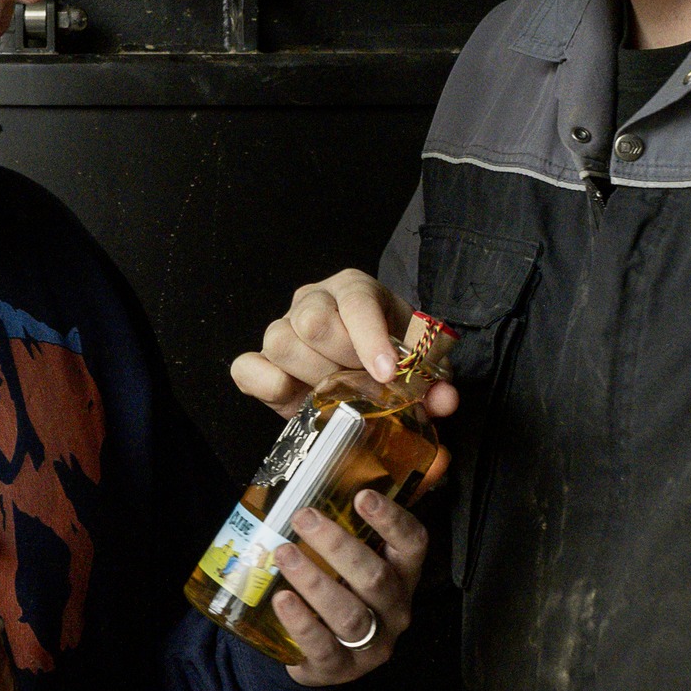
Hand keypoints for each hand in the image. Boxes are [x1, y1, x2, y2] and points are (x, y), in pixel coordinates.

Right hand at [232, 269, 459, 420]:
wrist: (363, 368)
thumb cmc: (392, 357)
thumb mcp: (423, 364)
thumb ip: (437, 380)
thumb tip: (444, 400)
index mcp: (356, 289)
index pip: (357, 302)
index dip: (370, 338)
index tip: (386, 374)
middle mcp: (313, 300)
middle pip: (313, 320)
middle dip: (341, 361)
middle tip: (362, 386)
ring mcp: (281, 328)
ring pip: (280, 341)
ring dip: (311, 377)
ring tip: (335, 394)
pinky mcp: (259, 359)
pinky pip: (246, 367)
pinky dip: (266, 384)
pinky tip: (294, 399)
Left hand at [269, 489, 428, 685]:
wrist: (324, 654)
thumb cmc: (342, 588)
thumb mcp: (358, 554)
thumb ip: (365, 512)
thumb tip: (396, 454)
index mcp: (403, 573)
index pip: (412, 544)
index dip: (392, 520)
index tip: (362, 496)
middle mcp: (395, 608)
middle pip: (375, 578)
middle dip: (338, 545)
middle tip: (303, 517)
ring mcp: (372, 643)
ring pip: (351, 614)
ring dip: (316, 582)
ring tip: (283, 554)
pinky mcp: (340, 668)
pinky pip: (323, 647)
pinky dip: (301, 622)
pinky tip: (281, 599)